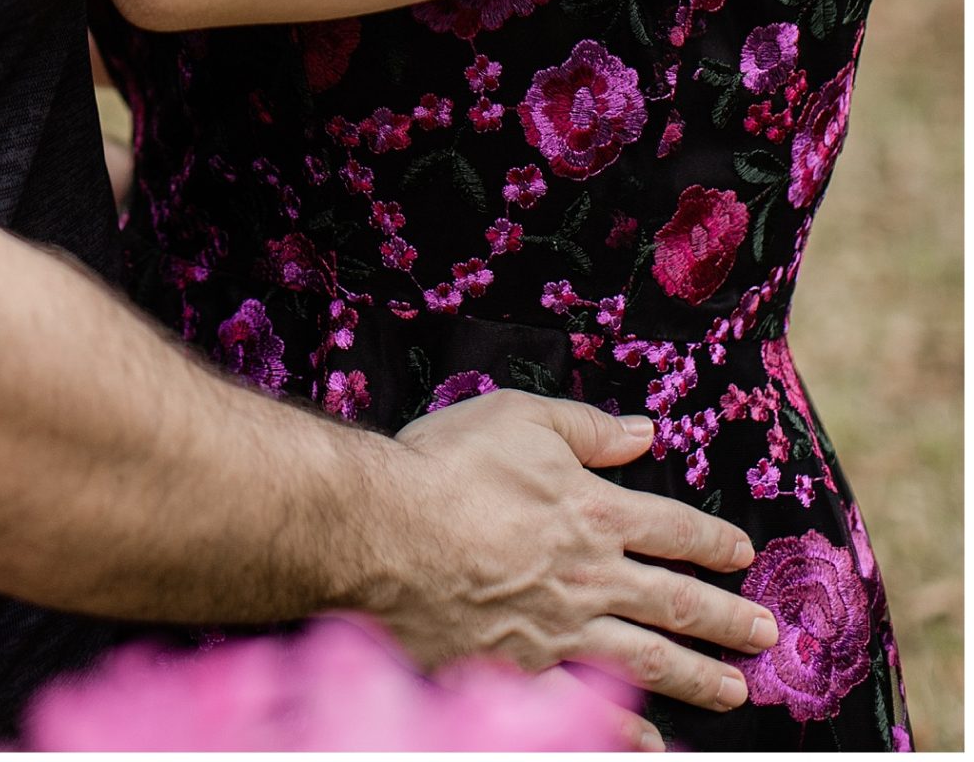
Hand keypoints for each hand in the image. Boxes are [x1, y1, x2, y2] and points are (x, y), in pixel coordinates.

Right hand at [372, 390, 773, 724]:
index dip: (713, 540)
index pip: (673, 527)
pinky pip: (586, 708)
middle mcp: (590, 575)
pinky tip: (650, 744)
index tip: (743, 554)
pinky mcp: (522, 669)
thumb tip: (645, 431)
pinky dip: (623, 729)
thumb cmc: (445, 465)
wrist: (382, 533)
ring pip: (648, 658)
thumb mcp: (519, 418)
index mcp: (593, 510)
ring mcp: (560, 630)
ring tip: (736, 691)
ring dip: (698, 676)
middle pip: (676, 601)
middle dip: (726, 619)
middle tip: (765, 636)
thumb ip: (587, 427)